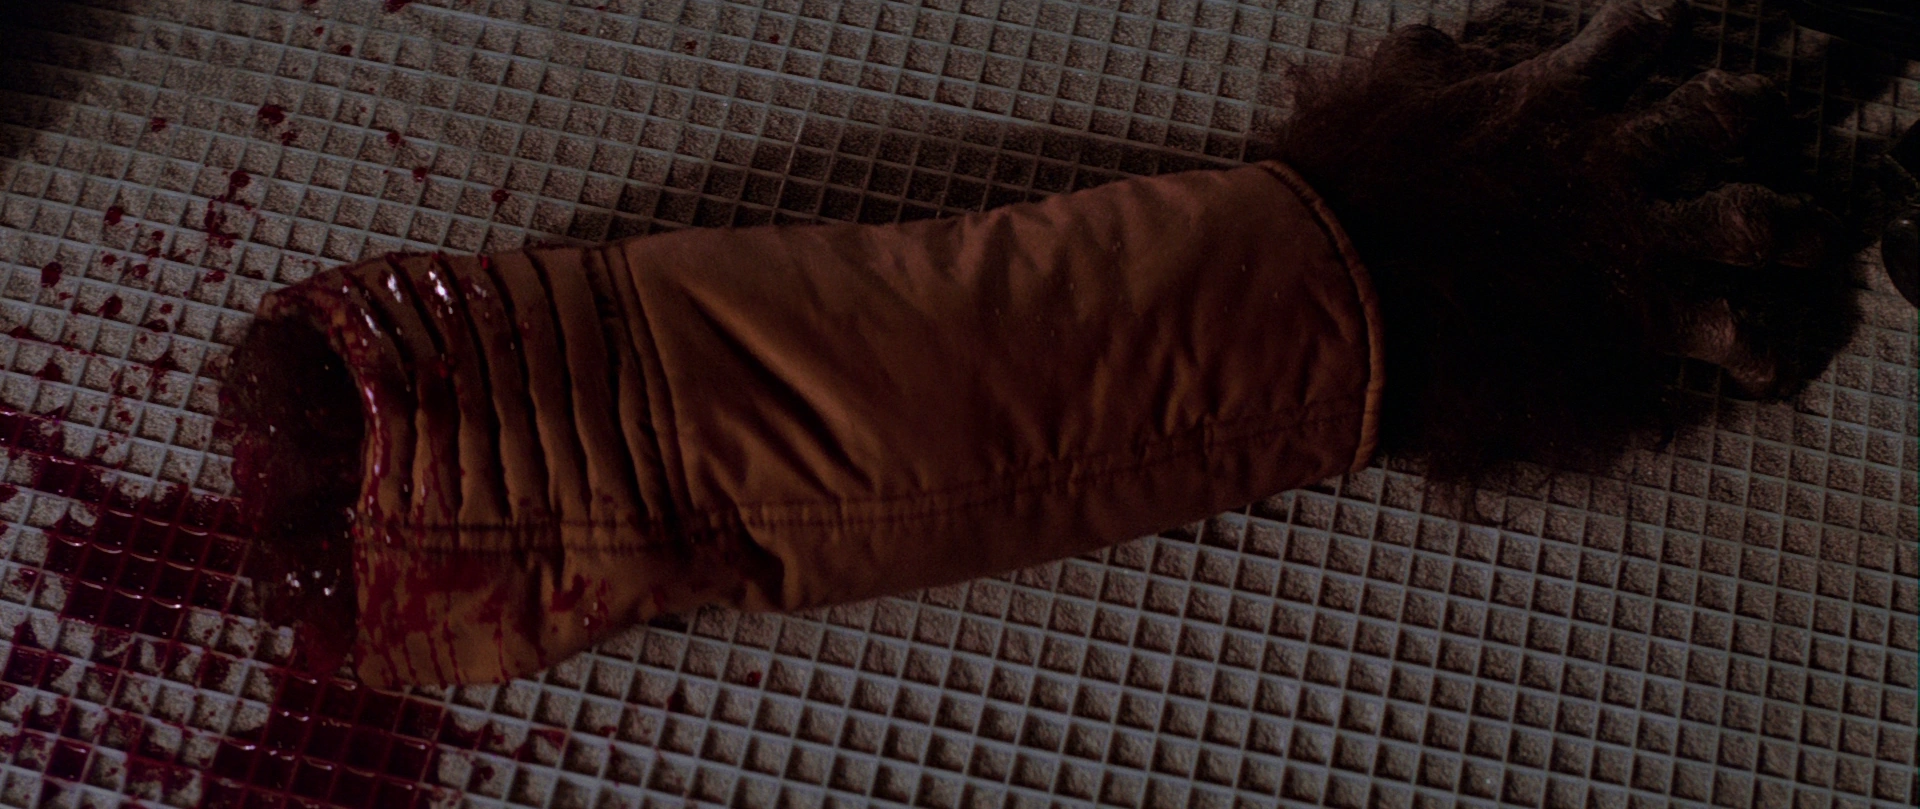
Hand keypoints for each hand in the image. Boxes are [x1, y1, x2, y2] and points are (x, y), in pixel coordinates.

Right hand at [1265, 0, 1861, 480]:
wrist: (1348, 289)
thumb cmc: (1352, 198)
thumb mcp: (1379, 102)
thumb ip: (1416, 65)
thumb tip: (1429, 45)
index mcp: (1548, 103)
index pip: (1628, 42)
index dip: (1647, 36)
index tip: (1656, 34)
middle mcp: (1605, 162)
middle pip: (1717, 117)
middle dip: (1743, 117)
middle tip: (1752, 121)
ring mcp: (1628, 241)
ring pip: (1746, 218)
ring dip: (1786, 226)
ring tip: (1802, 237)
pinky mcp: (1633, 321)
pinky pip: (1722, 334)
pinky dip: (1745, 348)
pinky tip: (1756, 363)